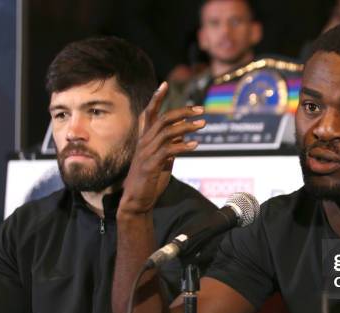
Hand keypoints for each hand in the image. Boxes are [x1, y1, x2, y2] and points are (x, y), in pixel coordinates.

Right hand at [119, 82, 205, 216]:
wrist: (137, 202)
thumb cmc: (150, 181)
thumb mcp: (163, 160)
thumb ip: (171, 146)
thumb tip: (184, 134)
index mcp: (145, 139)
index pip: (149, 113)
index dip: (156, 98)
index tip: (165, 84)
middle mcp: (143, 143)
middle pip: (162, 118)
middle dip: (182, 111)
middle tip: (201, 110)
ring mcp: (146, 153)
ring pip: (167, 132)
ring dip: (187, 126)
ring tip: (203, 125)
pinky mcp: (150, 165)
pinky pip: (168, 151)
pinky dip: (183, 146)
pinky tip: (195, 145)